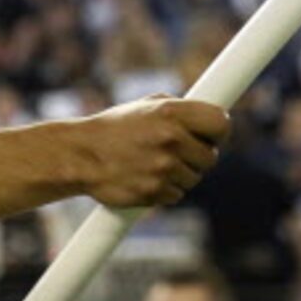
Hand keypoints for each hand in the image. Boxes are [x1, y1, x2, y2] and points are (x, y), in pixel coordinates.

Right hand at [73, 96, 229, 207]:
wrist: (80, 155)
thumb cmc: (115, 127)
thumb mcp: (146, 106)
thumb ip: (180, 110)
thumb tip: (212, 118)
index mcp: (171, 112)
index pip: (220, 123)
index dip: (219, 132)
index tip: (213, 135)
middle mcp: (170, 138)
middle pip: (211, 157)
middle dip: (198, 156)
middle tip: (180, 152)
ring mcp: (163, 167)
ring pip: (194, 178)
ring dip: (181, 174)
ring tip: (155, 164)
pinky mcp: (154, 191)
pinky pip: (177, 195)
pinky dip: (166, 190)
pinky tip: (147, 178)